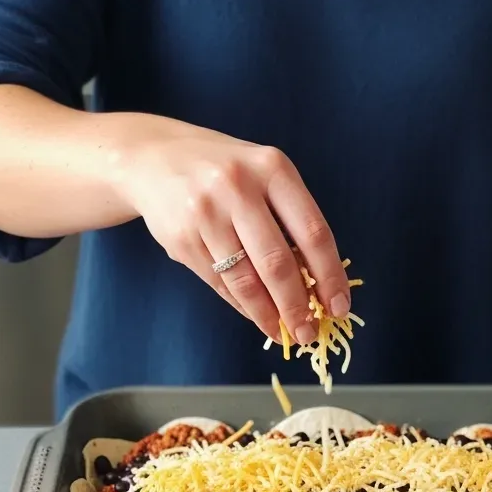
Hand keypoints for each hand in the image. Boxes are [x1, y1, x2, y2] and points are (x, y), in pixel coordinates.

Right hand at [115, 118, 348, 344]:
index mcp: (272, 169)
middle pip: (278, 263)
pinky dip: (243, 306)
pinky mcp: (181, 238)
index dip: (330, 276)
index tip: (339, 307)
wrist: (153, 158)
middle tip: (310, 333)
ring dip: (269, 315)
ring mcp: (206, 213)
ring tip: (285, 333)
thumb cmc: (225, 173)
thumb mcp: (263, 178)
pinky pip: (220, 283)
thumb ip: (290, 222)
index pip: (313, 232)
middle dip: (298, 306)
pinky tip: (257, 316)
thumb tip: (317, 286)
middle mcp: (238, 187)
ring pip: (246, 280)